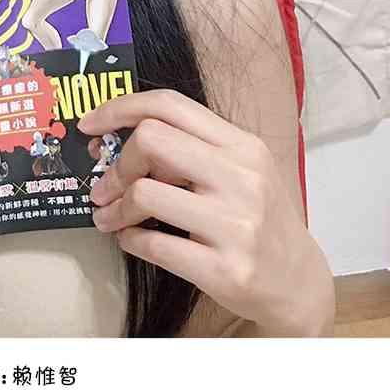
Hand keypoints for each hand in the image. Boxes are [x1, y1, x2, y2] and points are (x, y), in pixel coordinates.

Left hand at [78, 90, 334, 335]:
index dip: (119, 108)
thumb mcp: (242, 171)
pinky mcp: (225, 269)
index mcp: (243, 146)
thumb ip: (193, 149)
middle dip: (117, 163)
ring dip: (114, 208)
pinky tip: (130, 239)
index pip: (169, 104)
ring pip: (145, 193)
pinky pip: (154, 245)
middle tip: (106, 185)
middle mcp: (243, 178)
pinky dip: (129, 239)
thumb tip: (122, 139)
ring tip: (109, 217)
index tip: (90, 124)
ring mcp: (237, 225)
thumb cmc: (260, 220)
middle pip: (151, 140)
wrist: (299, 285)